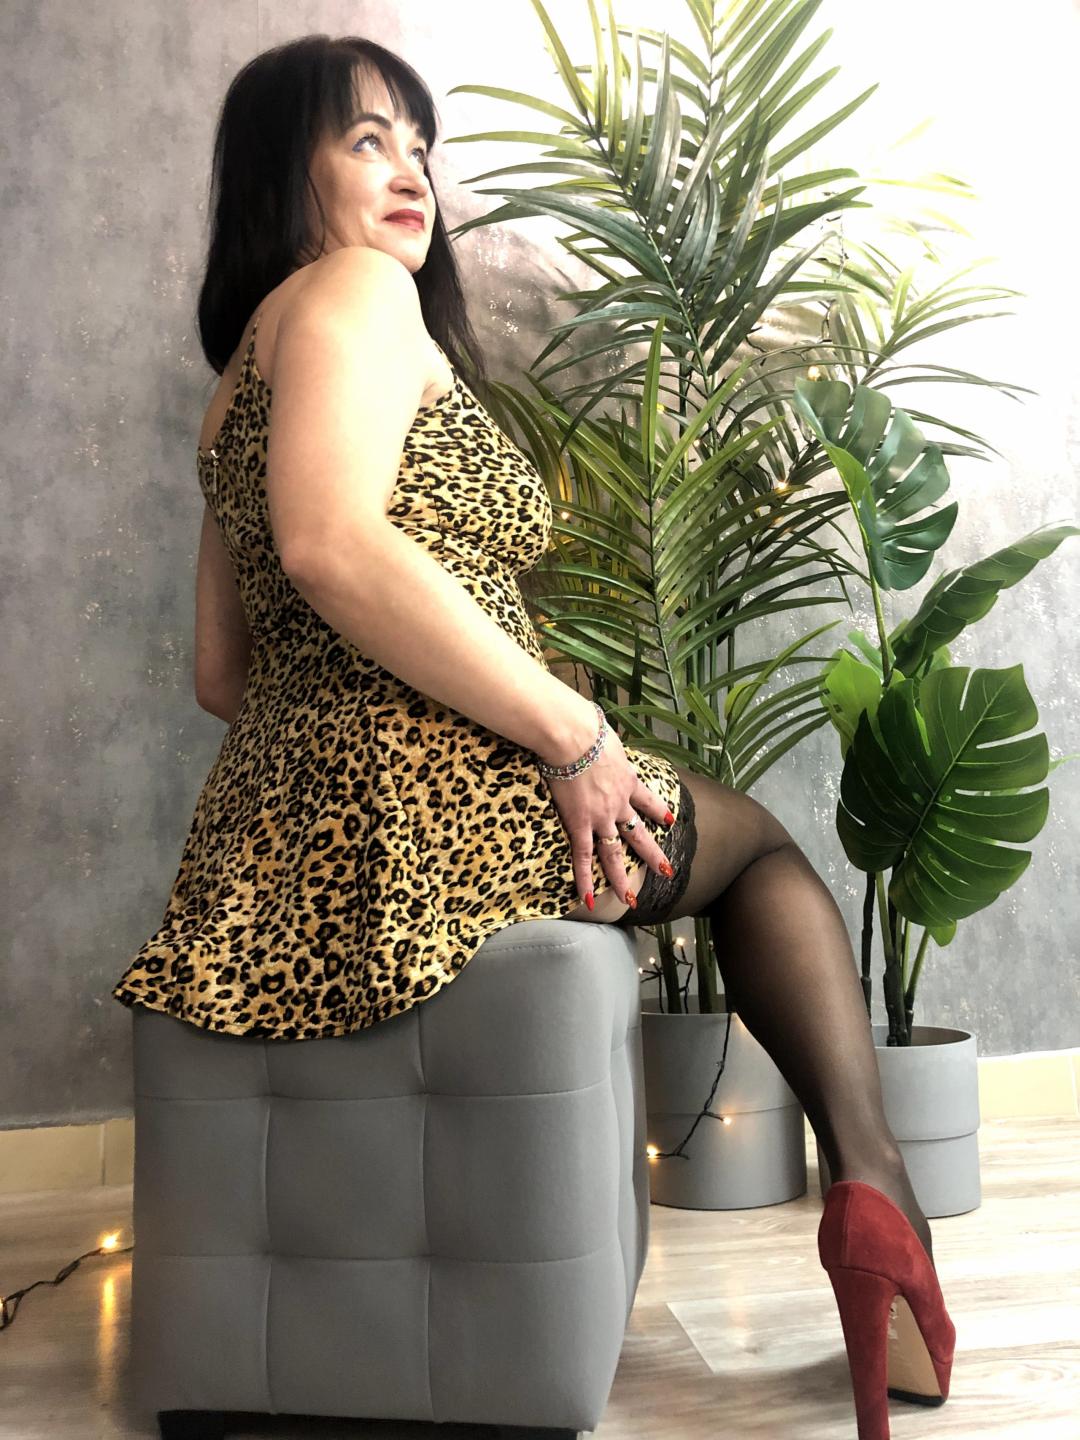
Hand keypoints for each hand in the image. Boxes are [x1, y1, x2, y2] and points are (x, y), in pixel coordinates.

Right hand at [542, 722, 674, 907]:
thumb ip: (605, 740)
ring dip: (622, 877)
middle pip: (638, 835)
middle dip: (652, 854)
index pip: (648, 800)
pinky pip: (582, 857)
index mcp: (628, 779)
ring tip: (630, 898)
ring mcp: (600, 817)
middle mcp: (619, 803)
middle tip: (666, 870)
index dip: (658, 812)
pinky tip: (589, 899)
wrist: (572, 737)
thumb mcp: (606, 732)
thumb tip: (596, 726)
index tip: (667, 822)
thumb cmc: (585, 727)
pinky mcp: (579, 823)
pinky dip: (585, 880)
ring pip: (613, 853)